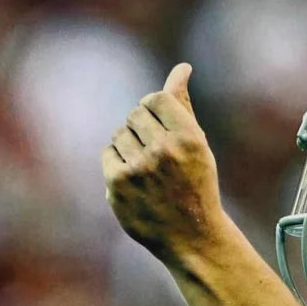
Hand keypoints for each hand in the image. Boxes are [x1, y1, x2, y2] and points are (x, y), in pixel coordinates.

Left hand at [102, 63, 225, 265]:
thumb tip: (181, 68)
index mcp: (189, 138)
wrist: (192, 237)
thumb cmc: (196, 185)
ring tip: (148, 171)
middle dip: (143, 129)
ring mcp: (139, 169)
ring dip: (130, 146)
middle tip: (158, 155)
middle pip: (135, 114)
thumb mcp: (197, 144)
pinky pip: (109, 154)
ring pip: (120, 134)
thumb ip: (183, 105)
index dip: (155, 110)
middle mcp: (164, 151)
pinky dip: (119, 164)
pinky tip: (136, 182)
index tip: (162, 128)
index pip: (155, 99)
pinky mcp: (118, 185)